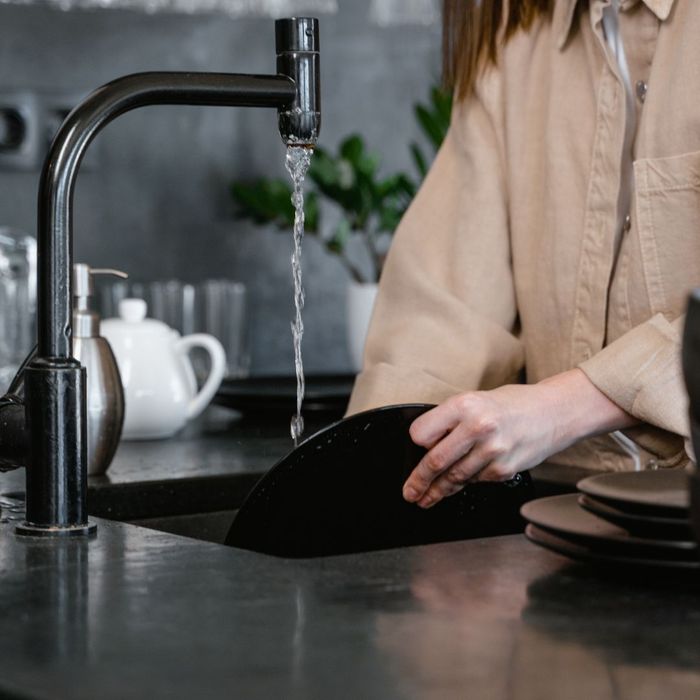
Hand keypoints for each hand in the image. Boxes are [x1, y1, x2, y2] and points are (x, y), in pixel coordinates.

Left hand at [402, 369, 635, 507]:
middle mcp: (478, 427)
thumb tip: (425, 446)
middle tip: (410, 492)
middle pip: (435, 462)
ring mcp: (493, 451)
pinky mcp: (504, 470)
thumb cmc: (512, 404)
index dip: (416, 443)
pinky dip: (468, 481)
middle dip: (418, 481)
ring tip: (427, 498)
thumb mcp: (475, 400)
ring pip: (455, 478)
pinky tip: (463, 481)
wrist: (553, 412)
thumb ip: (450, 421)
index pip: (422, 433)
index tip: (413, 450)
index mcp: (464, 405)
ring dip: (438, 491)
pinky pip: (476, 481)